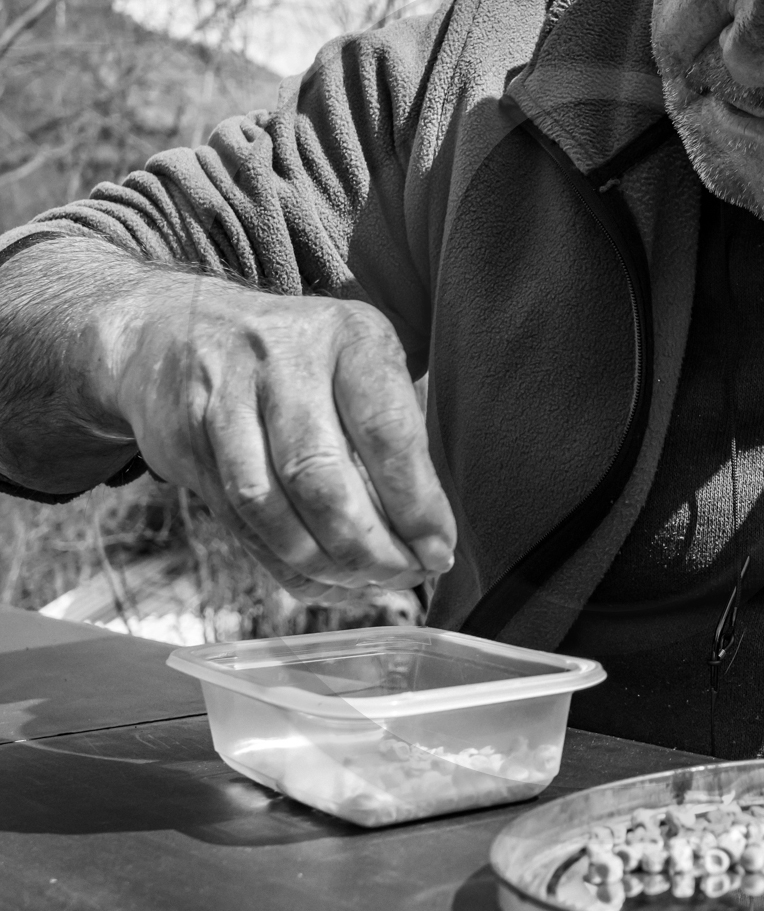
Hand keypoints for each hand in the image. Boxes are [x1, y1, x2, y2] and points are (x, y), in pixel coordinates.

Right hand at [106, 275, 454, 603]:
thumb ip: (394, 434)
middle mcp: (284, 358)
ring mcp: (225, 396)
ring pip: (269, 504)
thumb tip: (431, 535)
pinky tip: (322, 581)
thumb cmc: (305, 358)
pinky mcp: (185, 440)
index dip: (415, 504)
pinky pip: (236, 519)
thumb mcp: (358, 362)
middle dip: (367, 544)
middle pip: (321, 474)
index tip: (438, 550)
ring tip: (366, 583)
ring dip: (322, 561)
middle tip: (402, 576)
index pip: (387, 432)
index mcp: (349, 335)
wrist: (178, 328)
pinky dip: (282, 563)